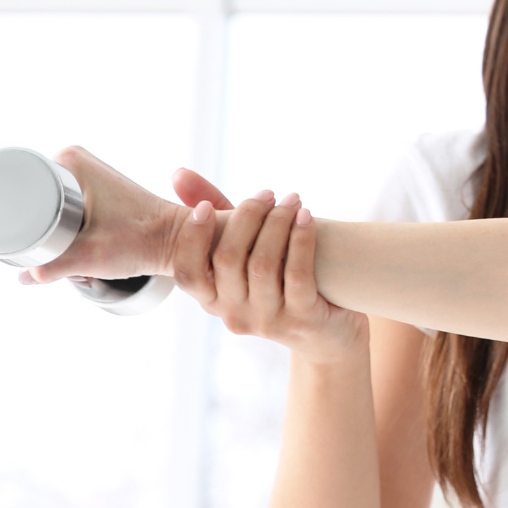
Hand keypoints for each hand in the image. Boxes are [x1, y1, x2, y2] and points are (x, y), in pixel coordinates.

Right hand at [22, 146, 192, 285]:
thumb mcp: (88, 256)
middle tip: (53, 251)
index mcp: (68, 161)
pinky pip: (60, 208)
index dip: (13, 218)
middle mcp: (74, 161)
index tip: (26, 243)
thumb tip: (22, 276)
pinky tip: (67, 244)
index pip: (17, 185)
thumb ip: (51, 268)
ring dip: (46, 231)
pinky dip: (59, 228)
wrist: (175, 241)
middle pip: (29, 199)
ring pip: (44, 207)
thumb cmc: (141, 241)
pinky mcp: (92, 191)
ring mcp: (84, 175)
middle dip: (33, 230)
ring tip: (65, 248)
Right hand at [170, 188, 366, 364]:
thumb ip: (218, 219)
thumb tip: (179, 173)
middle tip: (268, 194)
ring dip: (277, 224)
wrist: (328, 334)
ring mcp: (268, 320)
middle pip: (228, 259)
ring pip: (263, 265)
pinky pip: (298, 275)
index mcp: (213, 299)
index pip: (186, 273)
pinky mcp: (302, 320)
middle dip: (247, 217)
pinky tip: (307, 218)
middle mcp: (233, 313)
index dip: (192, 239)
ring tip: (292, 200)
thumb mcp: (247, 253)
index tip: (207, 207)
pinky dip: (301, 240)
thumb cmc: (281, 282)